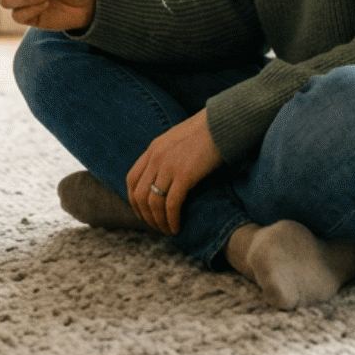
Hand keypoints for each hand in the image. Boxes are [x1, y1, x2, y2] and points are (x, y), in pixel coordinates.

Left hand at [126, 110, 223, 234]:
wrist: (223, 123)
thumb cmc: (206, 133)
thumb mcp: (177, 140)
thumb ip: (166, 155)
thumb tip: (165, 177)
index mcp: (153, 149)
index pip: (131, 180)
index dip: (134, 201)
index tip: (143, 213)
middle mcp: (156, 158)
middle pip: (140, 195)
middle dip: (146, 216)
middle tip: (157, 227)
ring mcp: (168, 166)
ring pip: (154, 203)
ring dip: (159, 222)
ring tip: (168, 231)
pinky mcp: (184, 175)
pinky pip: (171, 204)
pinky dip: (171, 219)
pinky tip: (177, 227)